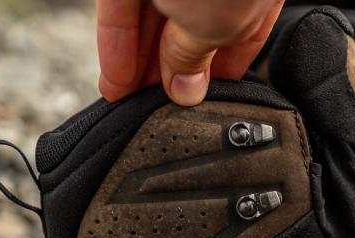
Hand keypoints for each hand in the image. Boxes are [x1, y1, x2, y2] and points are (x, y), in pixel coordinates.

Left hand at [97, 0, 283, 105]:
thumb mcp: (218, 22)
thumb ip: (197, 57)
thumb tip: (188, 90)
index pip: (239, 38)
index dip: (218, 74)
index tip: (198, 104)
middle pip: (191, 29)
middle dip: (172, 72)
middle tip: (157, 111)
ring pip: (153, 19)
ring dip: (140, 63)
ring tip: (131, 102)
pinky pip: (122, 6)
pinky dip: (117, 42)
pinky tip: (115, 77)